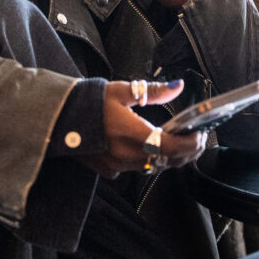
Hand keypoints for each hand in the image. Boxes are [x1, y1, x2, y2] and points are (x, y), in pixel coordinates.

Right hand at [76, 79, 207, 178]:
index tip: (201, 134)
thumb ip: (153, 91)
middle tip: (199, 139)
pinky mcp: (109, 171)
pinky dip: (151, 161)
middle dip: (187, 152)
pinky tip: (155, 150)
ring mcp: (117, 166)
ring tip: (182, 143)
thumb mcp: (122, 91)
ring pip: (154, 167)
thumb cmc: (89, 101)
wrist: (58, 118)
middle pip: (167, 161)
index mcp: (130, 132)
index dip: (190, 144)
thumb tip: (178, 86)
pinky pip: (138, 169)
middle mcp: (125, 154)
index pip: (170, 146)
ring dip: (171, 158)